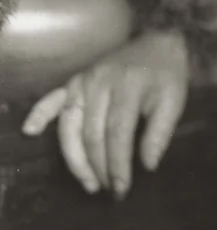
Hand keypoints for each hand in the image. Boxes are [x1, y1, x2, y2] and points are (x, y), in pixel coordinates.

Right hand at [21, 30, 188, 196]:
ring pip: (70, 125)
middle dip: (98, 167)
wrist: (159, 41)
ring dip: (75, 157)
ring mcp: (85, 80)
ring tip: (87, 182)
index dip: (118, 164)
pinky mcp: (76, 80)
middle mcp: (101, 82)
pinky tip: (30, 131)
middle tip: (108, 189)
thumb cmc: (167, 74)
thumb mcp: (174, 100)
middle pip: (92, 133)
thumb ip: (161, 133)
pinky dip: (40, 114)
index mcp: (128, 86)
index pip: (118, 133)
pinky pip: (53, 99)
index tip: (122, 188)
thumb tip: (147, 166)